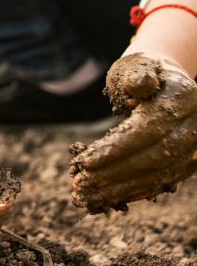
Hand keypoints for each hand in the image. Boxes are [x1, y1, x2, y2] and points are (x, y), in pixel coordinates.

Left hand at [71, 54, 196, 212]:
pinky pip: (162, 181)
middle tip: (79, 183)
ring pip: (159, 174)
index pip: (149, 129)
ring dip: (121, 188)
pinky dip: (134, 191)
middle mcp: (195, 123)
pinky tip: (107, 198)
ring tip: (87, 196)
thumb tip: (142, 85)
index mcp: (182, 96)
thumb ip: (136, 76)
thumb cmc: (139, 73)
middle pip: (155, 156)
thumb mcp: (135, 66)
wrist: (163, 83)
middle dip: (114, 173)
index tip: (84, 162)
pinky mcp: (187, 161)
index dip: (116, 148)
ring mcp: (194, 145)